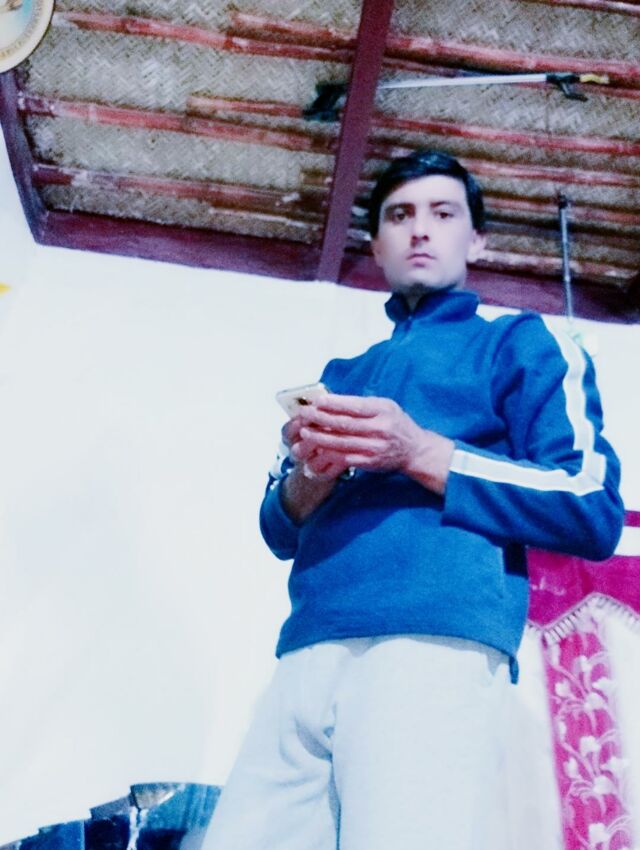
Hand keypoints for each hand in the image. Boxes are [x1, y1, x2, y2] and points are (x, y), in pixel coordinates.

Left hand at [292, 394, 453, 493]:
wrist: (414, 450)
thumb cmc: (397, 424)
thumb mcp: (386, 406)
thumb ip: (364, 404)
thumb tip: (334, 401)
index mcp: (383, 411)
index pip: (356, 406)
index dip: (335, 404)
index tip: (318, 401)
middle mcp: (380, 429)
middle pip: (346, 424)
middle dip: (322, 419)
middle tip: (306, 414)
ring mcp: (374, 447)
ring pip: (342, 442)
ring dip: (320, 437)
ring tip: (305, 432)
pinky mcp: (369, 462)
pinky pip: (345, 458)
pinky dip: (328, 453)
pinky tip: (316, 449)